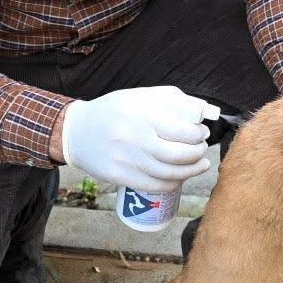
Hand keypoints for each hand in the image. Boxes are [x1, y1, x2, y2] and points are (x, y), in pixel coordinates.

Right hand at [61, 86, 217, 193]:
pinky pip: (154, 186)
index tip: (202, 132)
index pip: (182, 129)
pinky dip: (173, 183)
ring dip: (190, 171)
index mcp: (140, 112)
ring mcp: (125, 159)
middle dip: (197, 153)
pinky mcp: (119, 176)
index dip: (198, 134)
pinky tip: (180, 176)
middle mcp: (133, 136)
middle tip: (201, 148)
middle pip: (178, 154)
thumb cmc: (116, 111)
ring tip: (200, 164)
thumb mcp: (143, 96)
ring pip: (168, 173)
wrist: (78, 131)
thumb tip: (205, 112)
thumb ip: (175, 101)